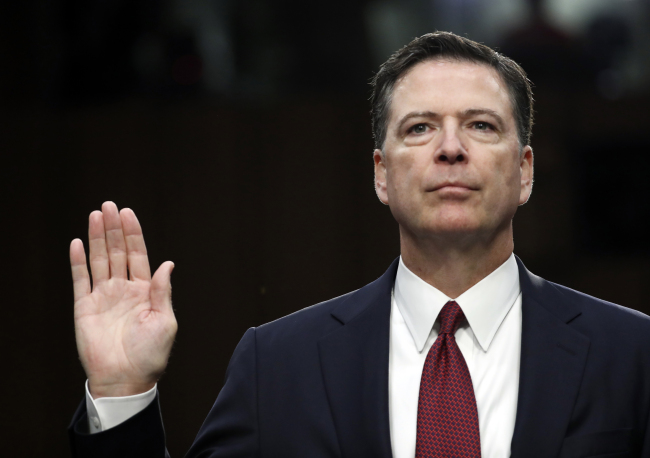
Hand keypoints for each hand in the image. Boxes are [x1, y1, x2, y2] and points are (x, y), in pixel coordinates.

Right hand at [70, 202, 176, 397]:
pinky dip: (79, 261)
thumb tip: (168, 263)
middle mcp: (123, 290)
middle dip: (114, 229)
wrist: (125, 380)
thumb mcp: (165, 321)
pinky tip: (79, 243)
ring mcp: (103, 297)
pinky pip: (80, 280)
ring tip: (95, 215)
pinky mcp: (85, 308)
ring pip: (99, 260)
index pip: (138, 255)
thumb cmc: (150, 355)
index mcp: (145, 291)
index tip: (128, 213)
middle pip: (117, 252)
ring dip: (97, 237)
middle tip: (109, 205)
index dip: (133, 234)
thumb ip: (163, 291)